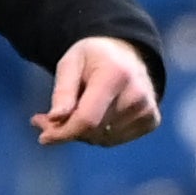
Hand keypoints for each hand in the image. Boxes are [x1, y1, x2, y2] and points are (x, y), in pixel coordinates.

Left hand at [35, 36, 161, 146]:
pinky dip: (99, 134)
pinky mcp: (152, 120)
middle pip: (92, 131)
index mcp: (115, 75)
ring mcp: (147, 109)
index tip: (44, 137)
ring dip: (82, 132)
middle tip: (51, 117)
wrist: (127, 54)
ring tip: (77, 110)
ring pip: (101, 139)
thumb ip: (63, 91)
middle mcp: (137, 94)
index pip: (87, 119)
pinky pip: (114, 140)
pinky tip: (98, 114)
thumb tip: (56, 118)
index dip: (63, 132)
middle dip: (67, 129)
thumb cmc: (93, 58)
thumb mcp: (70, 64)